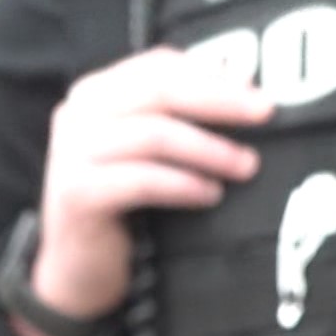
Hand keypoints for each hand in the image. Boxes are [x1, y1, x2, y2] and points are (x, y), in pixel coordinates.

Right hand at [34, 47, 271, 319]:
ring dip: (209, 149)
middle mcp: (77, 114)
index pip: (159, 66)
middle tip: (264, 115)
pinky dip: (183, 185)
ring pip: (153, 134)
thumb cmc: (122, 208)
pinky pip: (142, 181)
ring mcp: (71, 153)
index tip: (256, 91)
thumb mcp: (143, 153)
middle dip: (219, 100)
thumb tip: (243, 92)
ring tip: (245, 167)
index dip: (211, 74)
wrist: (77, 269)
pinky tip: (210, 195)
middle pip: (159, 91)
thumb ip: (174, 119)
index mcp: (95, 93)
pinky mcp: (76, 194)